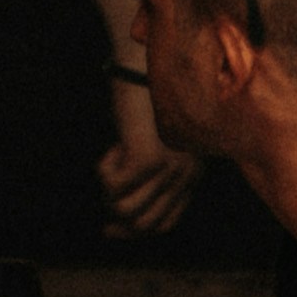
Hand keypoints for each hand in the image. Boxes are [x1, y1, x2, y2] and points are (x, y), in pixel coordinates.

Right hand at [98, 71, 199, 236]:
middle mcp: (185, 175)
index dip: (137, 232)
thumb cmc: (146, 96)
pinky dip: (105, 170)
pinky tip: (114, 147)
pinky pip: (113, 186)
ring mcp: (168, 169)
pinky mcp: (147, 160)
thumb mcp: (155, 139)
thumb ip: (150, 170)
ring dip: (111, 192)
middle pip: (147, 223)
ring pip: (127, 209)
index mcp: (192, 172)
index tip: (111, 228)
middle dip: (121, 222)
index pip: (166, 222)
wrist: (146, 64)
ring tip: (111, 164)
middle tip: (103, 216)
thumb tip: (121, 210)